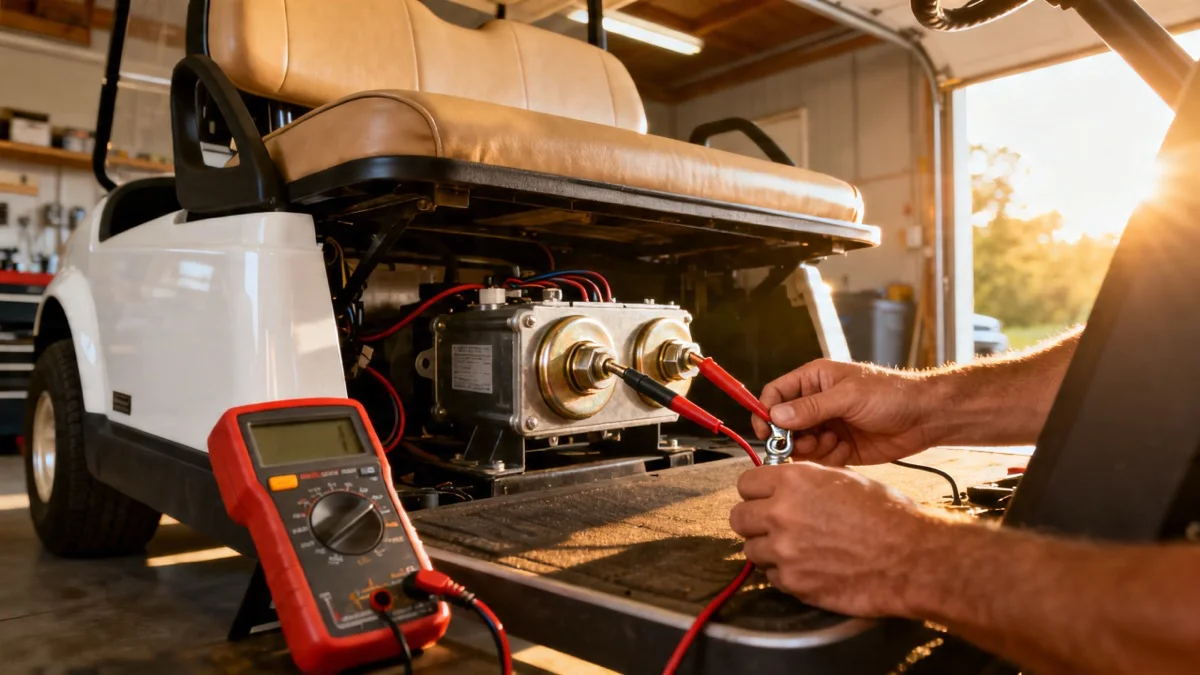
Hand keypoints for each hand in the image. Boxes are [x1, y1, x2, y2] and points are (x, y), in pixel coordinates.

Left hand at [729, 462, 936, 617]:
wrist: (910, 557)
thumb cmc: (886, 515)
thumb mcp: (843, 478)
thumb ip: (805, 480)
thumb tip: (784, 482)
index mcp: (792, 482)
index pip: (746, 483)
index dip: (757, 490)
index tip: (764, 497)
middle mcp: (781, 514)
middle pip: (739, 517)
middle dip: (755, 520)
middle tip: (773, 524)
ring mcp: (784, 551)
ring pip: (752, 549)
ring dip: (768, 548)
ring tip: (796, 548)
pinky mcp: (793, 582)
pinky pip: (772, 576)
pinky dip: (785, 573)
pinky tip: (809, 566)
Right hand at [752, 359, 936, 464]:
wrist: (924, 417)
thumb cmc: (892, 394)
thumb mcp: (849, 397)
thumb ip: (812, 407)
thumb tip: (776, 414)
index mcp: (814, 380)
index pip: (776, 394)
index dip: (766, 412)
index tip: (767, 431)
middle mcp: (816, 403)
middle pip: (783, 423)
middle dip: (790, 436)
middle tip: (806, 442)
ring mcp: (827, 426)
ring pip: (799, 444)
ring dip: (811, 448)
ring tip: (831, 442)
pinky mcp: (838, 447)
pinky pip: (819, 458)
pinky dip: (828, 458)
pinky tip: (845, 450)